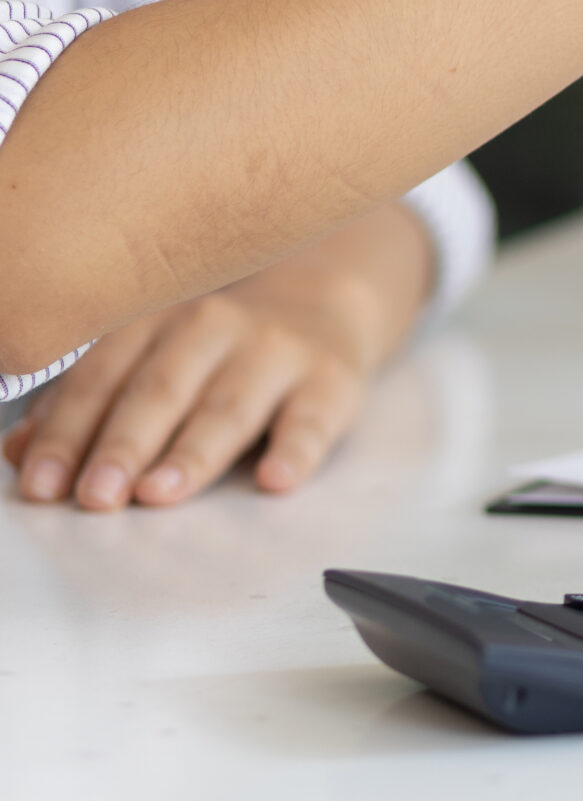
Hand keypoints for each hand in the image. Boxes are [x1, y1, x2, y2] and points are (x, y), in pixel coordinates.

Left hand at [5, 203, 431, 507]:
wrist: (326, 304)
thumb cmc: (220, 351)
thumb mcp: (152, 361)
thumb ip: (89, 406)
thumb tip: (17, 454)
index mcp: (156, 323)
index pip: (101, 379)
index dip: (67, 434)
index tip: (41, 486)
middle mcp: (214, 328)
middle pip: (161, 391)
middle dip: (124, 446)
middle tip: (95, 496)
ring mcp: (277, 352)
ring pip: (229, 406)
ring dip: (193, 452)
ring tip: (161, 492)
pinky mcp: (333, 382)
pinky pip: (313, 420)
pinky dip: (295, 450)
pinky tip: (275, 479)